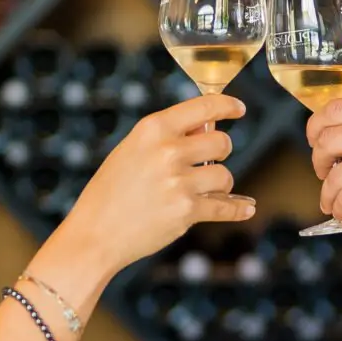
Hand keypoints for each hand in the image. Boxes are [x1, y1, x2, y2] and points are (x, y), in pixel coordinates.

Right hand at [62, 93, 254, 273]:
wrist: (95, 234)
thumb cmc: (110, 192)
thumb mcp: (131, 151)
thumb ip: (166, 137)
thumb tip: (207, 126)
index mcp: (152, 129)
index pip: (203, 107)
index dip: (227, 106)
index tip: (239, 108)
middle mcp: (168, 151)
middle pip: (222, 142)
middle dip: (220, 152)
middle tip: (206, 163)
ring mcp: (179, 182)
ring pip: (225, 176)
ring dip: (220, 184)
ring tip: (204, 190)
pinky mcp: (187, 211)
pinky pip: (225, 207)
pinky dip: (238, 209)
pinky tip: (246, 207)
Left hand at [306, 97, 341, 256]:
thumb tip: (338, 136)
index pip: (338, 107)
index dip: (317, 125)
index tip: (315, 140)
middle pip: (327, 137)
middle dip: (318, 159)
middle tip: (324, 172)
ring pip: (332, 173)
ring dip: (327, 192)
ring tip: (333, 202)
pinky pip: (341, 198)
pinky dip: (337, 209)